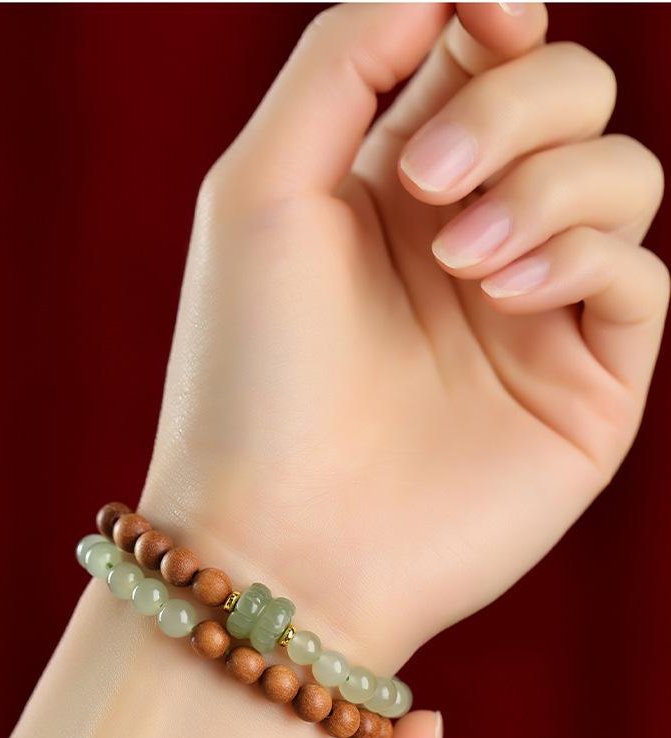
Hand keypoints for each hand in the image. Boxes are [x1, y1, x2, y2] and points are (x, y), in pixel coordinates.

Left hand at [142, 2, 666, 671]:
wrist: (278, 542)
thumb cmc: (249, 373)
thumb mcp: (262, 186)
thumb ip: (347, 56)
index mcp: (395, 189)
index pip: (488, 56)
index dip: (498, 17)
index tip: (478, 20)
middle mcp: (474, 240)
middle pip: (572, 94)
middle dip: (514, 106)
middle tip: (426, 183)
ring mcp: (537, 315)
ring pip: (625, 172)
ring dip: (547, 185)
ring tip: (457, 259)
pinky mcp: (587, 385)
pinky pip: (642, 274)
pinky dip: (584, 255)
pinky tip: (505, 294)